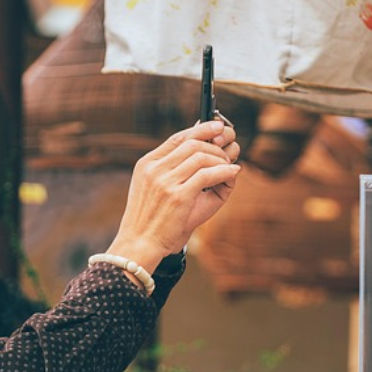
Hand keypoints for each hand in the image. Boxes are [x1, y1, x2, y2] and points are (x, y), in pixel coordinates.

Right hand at [107, 120, 240, 271]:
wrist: (139, 245)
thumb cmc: (151, 221)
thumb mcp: (155, 190)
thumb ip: (175, 171)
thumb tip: (206, 153)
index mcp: (147, 164)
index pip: (176, 138)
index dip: (200, 130)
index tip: (217, 127)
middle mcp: (154, 169)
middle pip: (192, 144)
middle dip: (215, 146)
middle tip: (228, 154)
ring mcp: (164, 181)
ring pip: (201, 156)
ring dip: (221, 159)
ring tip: (229, 166)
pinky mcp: (178, 196)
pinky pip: (207, 175)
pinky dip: (224, 171)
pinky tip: (232, 173)